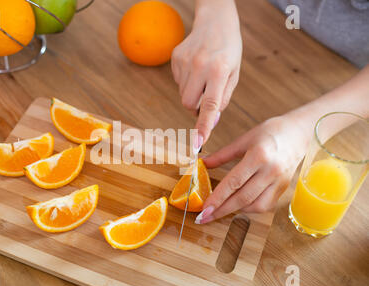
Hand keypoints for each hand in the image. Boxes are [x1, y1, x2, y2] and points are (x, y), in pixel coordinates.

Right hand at [171, 0, 241, 147]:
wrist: (215, 21)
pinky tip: (195, 67)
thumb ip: (223, 99)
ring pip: (182, 94)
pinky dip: (186, 81)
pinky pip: (177, 82)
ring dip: (192, 92)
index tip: (198, 142)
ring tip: (203, 75)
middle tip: (207, 94)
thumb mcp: (234, 74)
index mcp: (219, 71)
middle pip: (189, 103)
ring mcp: (184, 61)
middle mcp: (200, 66)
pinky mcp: (175, 57)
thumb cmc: (228, 50)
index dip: (204, 126)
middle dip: (196, 107)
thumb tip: (211, 121)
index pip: (210, 105)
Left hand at [196, 116, 309, 223]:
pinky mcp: (283, 188)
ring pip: (255, 205)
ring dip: (235, 211)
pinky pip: (265, 205)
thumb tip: (203, 163)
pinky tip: (238, 205)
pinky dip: (250, 208)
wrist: (299, 133)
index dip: (218, 198)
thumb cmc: (270, 132)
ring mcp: (279, 182)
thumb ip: (222, 155)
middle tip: (205, 218)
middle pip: (243, 198)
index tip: (204, 209)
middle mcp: (271, 171)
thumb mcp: (244, 139)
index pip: (234, 182)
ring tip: (219, 211)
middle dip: (222, 210)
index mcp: (258, 156)